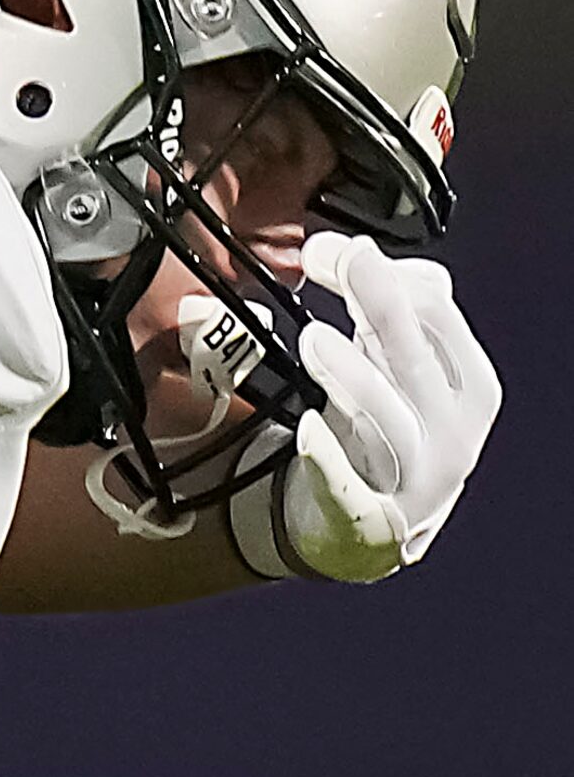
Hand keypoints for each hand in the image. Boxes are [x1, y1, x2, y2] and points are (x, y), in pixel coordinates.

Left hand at [253, 231, 500, 582]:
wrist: (373, 527)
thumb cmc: (387, 429)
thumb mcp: (397, 367)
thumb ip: (384, 313)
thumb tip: (361, 253)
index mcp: (466, 385)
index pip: (437, 314)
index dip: (387, 272)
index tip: (333, 248)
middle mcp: (451, 429)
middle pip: (416, 357)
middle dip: (380, 303)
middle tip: (340, 260)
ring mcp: (413, 476)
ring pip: (387, 419)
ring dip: (351, 375)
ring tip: (313, 339)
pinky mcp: (368, 515)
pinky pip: (349, 486)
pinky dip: (330, 458)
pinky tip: (310, 431)